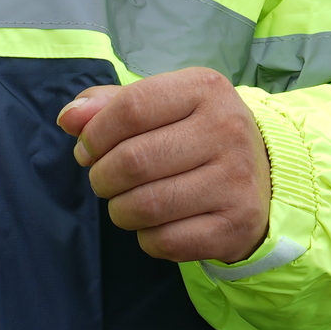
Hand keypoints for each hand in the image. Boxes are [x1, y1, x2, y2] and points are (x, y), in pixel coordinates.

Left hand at [57, 70, 273, 266]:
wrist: (261, 175)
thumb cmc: (194, 134)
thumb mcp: (161, 105)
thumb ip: (110, 105)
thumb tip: (69, 119)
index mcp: (205, 88)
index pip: (131, 108)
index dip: (95, 134)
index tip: (86, 149)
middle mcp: (228, 129)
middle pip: (133, 160)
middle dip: (102, 177)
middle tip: (105, 180)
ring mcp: (237, 180)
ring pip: (146, 206)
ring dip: (120, 210)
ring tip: (126, 203)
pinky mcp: (237, 224)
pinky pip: (166, 241)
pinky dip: (147, 238)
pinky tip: (156, 224)